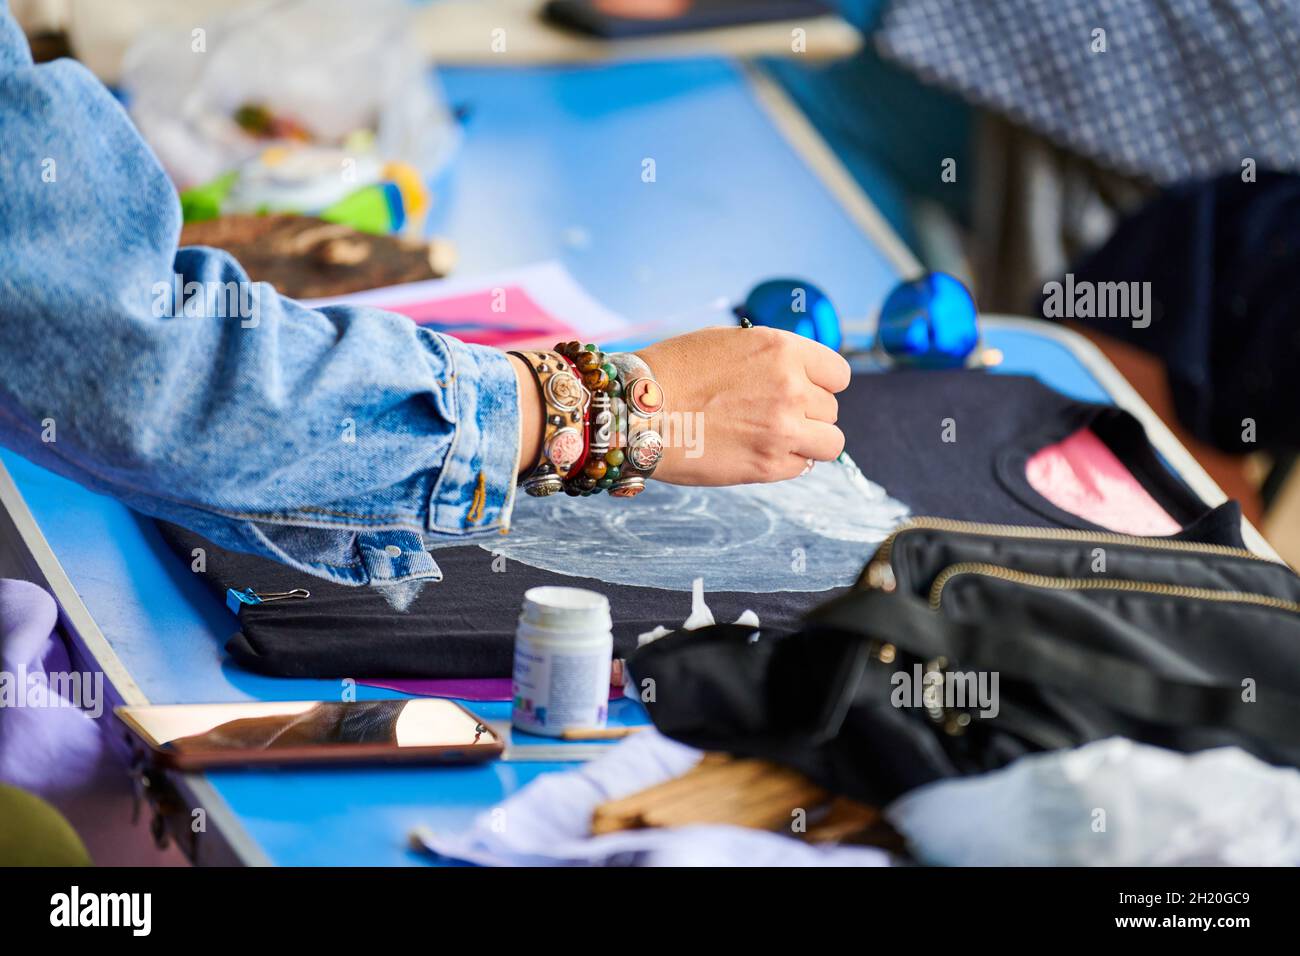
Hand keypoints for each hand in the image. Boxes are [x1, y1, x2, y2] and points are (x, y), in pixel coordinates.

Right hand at [635, 326, 850, 484]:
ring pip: (830, 442)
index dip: (820, 383)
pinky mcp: (768, 465)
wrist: (638, 410)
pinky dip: (786, 462)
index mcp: (783, 350)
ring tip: (776, 437)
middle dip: (807, 412)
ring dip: (809, 441)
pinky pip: (803, 466)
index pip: (838, 374)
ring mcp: (783, 429)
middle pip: (831, 409)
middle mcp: (792, 388)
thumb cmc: (673, 371)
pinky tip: (756, 451)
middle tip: (770, 414)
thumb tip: (799, 375)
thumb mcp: (729, 341)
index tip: (802, 389)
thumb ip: (772, 357)